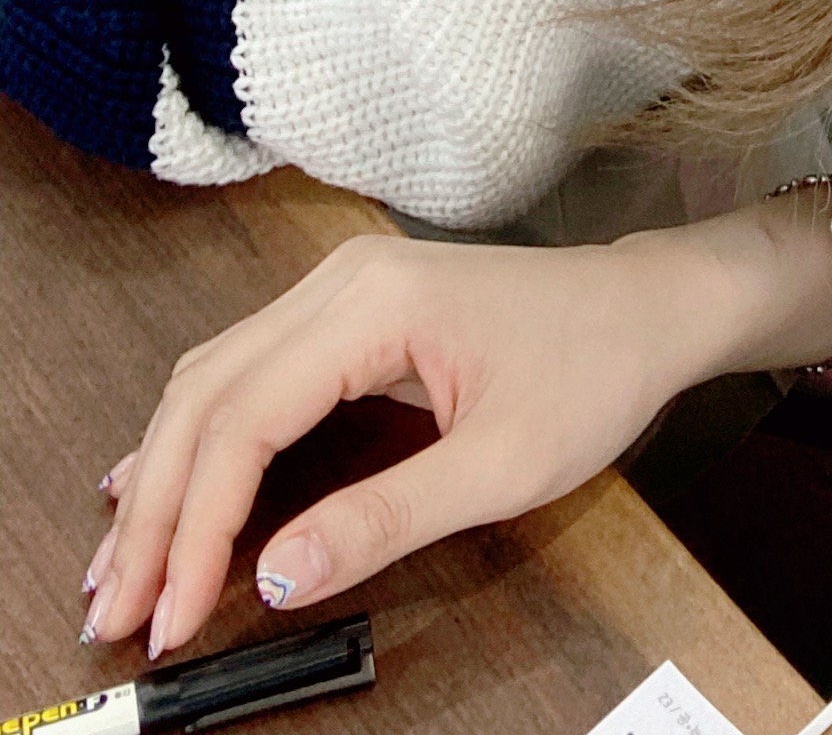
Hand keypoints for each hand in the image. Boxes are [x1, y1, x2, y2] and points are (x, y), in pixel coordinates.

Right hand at [80, 230, 701, 658]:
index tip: (171, 616)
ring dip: (164, 476)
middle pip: (206, 397)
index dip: (195, 528)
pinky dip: (199, 439)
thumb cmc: (594, 370)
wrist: (649, 307)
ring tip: (125, 570)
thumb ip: (384, 520)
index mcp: (376, 305)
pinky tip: (160, 490)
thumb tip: (278, 575)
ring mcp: (343, 286)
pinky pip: (247, 371)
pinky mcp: (351, 309)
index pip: (244, 421)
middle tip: (117, 611)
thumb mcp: (502, 465)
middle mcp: (342, 280)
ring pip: (214, 381)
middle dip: (154, 511)